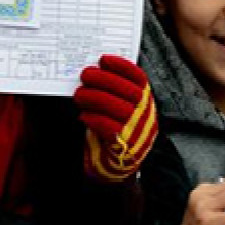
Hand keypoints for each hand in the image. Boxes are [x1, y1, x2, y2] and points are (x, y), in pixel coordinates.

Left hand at [73, 55, 158, 182]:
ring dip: (94, 97)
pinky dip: (94, 119)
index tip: (104, 59)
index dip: (122, 66)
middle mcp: (145, 113)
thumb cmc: (117, 129)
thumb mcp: (122, 108)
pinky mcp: (124, 144)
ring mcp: (137, 129)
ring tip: (79, 94)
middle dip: (104, 79)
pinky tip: (84, 116)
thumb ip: (114, 92)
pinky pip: (109, 127)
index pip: (139, 78)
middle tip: (85, 74)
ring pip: (117, 107)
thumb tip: (94, 71)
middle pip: (127, 90)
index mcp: (146, 100)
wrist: (120, 165)